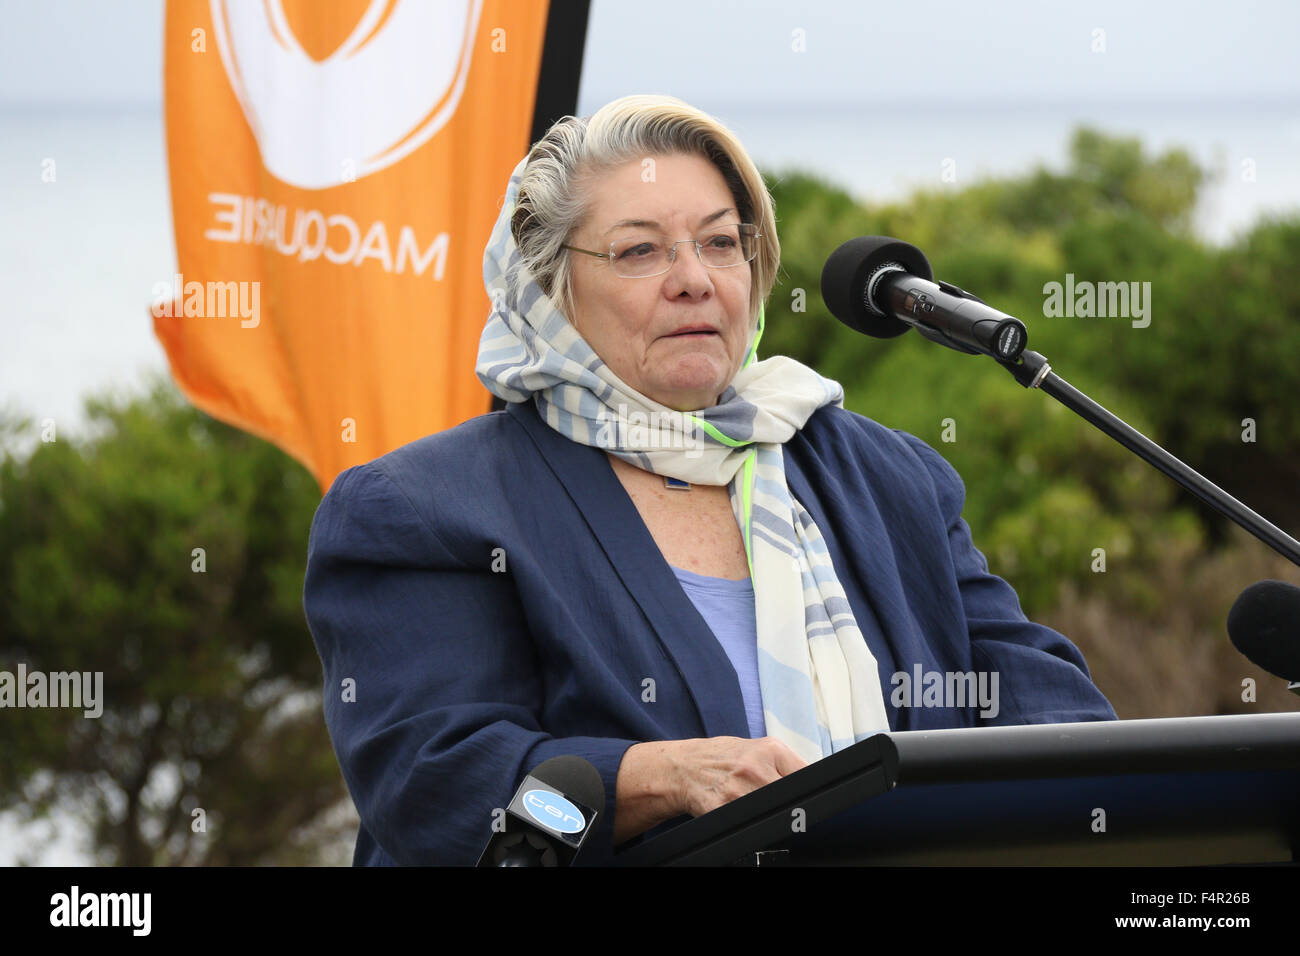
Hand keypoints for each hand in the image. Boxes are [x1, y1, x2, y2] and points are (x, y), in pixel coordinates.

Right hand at [667, 736, 807, 817]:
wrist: (683, 767)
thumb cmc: (721, 757)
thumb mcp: (756, 749)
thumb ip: (784, 763)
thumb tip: (813, 781)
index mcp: (769, 750)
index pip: (807, 775)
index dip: (808, 790)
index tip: (804, 796)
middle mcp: (755, 768)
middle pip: (792, 798)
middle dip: (787, 803)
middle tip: (775, 802)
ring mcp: (739, 790)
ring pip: (772, 814)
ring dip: (767, 814)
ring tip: (752, 802)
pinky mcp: (723, 810)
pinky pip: (748, 824)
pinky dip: (748, 822)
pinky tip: (737, 811)